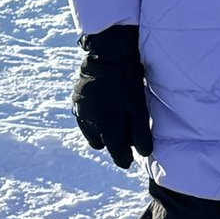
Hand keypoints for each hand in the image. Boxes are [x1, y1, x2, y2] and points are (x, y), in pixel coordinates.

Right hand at [74, 23, 152, 167]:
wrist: (108, 56)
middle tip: (126, 136)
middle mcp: (89, 121)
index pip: (115, 150)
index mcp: (106, 123)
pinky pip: (84, 121)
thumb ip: (140, 132)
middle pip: (103, 143)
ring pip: (91, 134)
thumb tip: (144, 153)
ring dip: (102, 134)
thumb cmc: (127, 81)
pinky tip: (104, 113)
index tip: (128, 162)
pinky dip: (94, 123)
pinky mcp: (75, 102)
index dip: (123, 158)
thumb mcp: (138, 107)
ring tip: (115, 123)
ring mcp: (80, 111)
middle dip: (113, 143)